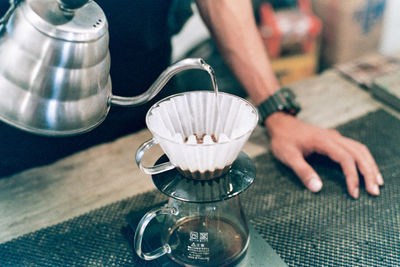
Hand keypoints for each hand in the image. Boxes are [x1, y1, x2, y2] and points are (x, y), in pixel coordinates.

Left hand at [265, 112, 382, 198]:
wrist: (280, 124)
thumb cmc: (282, 140)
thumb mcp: (287, 156)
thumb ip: (302, 171)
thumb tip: (317, 189)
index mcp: (323, 140)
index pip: (345, 158)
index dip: (352, 176)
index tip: (354, 193)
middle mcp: (333, 137)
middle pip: (358, 153)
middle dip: (368, 172)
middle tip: (374, 192)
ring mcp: (335, 137)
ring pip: (359, 149)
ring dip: (370, 165)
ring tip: (377, 182)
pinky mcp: (334, 139)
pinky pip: (354, 148)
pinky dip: (364, 159)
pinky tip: (367, 170)